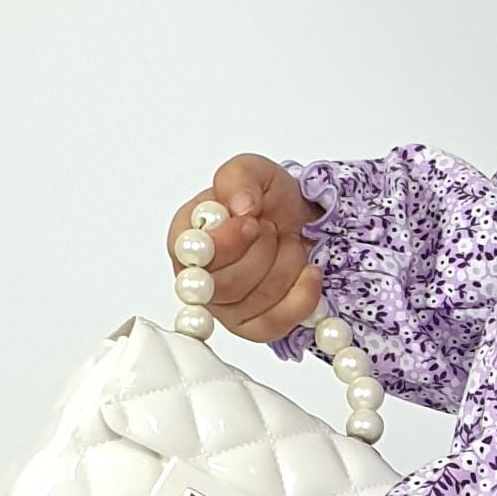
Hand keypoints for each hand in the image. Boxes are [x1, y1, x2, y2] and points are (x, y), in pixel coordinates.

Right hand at [168, 154, 325, 343]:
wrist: (301, 220)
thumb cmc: (266, 199)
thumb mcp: (252, 170)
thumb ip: (238, 177)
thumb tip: (240, 207)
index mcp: (186, 237)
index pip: (193, 255)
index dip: (227, 241)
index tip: (252, 221)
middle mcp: (199, 276)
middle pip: (226, 284)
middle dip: (262, 250)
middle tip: (270, 228)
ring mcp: (224, 306)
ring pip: (256, 301)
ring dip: (286, 264)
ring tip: (287, 242)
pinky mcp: (252, 325)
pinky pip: (276, 323)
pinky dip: (302, 295)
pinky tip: (309, 271)